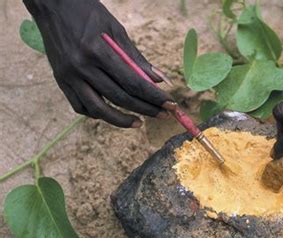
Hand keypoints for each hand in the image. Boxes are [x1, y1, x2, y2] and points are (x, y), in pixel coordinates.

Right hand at [25, 0, 172, 127]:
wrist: (52, 6)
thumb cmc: (89, 14)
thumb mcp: (116, 30)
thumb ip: (136, 58)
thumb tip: (159, 80)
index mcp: (98, 52)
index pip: (132, 83)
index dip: (154, 97)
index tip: (171, 105)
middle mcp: (81, 68)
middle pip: (119, 98)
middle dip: (145, 109)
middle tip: (163, 115)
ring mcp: (68, 77)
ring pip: (98, 109)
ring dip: (121, 120)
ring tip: (139, 123)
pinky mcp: (60, 81)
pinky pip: (80, 106)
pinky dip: (98, 113)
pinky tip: (113, 114)